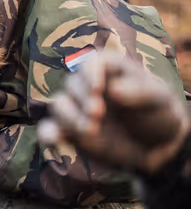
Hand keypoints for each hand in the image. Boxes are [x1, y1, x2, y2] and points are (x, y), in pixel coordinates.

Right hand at [37, 51, 188, 174]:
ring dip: (69, 117)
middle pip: (72, 84)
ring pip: (59, 105)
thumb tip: (113, 89)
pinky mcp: (70, 130)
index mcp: (110, 71)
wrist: (156, 145)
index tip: (98, 88)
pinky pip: (50, 129)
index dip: (90, 73)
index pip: (92, 62)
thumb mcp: (159, 99)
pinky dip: (48, 133)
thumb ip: (140, 91)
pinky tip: (53, 140)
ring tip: (90, 130)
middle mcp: (89, 87)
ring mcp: (78, 109)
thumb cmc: (158, 113)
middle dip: (82, 98)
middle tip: (98, 113)